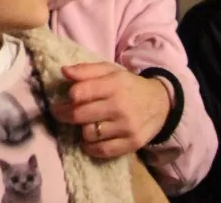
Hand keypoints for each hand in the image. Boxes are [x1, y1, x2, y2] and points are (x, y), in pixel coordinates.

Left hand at [51, 63, 171, 159]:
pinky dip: (90, 147)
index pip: (79, 93)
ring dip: (80, 130)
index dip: (68, 96)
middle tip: (59, 113)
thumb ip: (86, 70)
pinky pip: (102, 150)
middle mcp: (119, 106)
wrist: (160, 103)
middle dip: (64, 114)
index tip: (65, 98)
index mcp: (113, 84)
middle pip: (79, 115)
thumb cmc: (129, 85)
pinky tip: (88, 140)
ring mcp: (126, 127)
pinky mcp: (132, 143)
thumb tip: (63, 71)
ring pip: (88, 134)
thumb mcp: (110, 71)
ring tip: (82, 124)